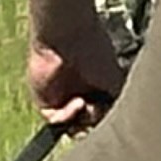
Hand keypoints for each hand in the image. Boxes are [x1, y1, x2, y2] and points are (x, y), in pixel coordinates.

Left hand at [27, 13, 124, 129]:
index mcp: (96, 88)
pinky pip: (54, 120)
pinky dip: (67, 117)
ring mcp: (60, 98)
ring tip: (89, 105)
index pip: (102, 115)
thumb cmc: (94, 49)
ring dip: (82, 123)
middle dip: (95, 124)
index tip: (112, 114)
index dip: (107, 118)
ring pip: (72, 126)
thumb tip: (117, 122)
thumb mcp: (116, 81)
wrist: (68, 34)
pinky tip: (78, 102)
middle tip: (100, 113)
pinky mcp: (43, 99)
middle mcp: (78, 94)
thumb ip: (116, 104)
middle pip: (87, 124)